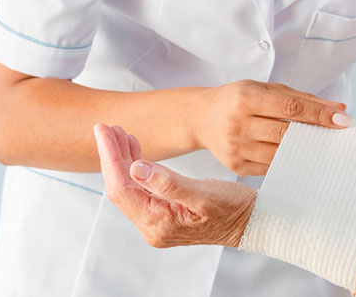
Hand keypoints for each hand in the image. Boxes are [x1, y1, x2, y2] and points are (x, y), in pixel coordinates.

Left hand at [95, 123, 256, 247]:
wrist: (252, 222)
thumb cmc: (233, 209)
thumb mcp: (204, 194)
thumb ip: (168, 183)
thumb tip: (135, 168)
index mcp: (158, 223)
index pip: (122, 187)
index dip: (110, 157)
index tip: (103, 131)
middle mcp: (152, 227)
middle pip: (121, 188)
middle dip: (112, 156)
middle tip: (106, 127)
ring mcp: (157, 222)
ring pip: (129, 187)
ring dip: (122, 160)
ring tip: (119, 133)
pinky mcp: (163, 215)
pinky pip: (140, 190)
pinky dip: (135, 168)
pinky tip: (136, 151)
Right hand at [193, 80, 349, 175]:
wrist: (200, 118)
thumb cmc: (237, 100)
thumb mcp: (263, 89)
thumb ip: (300, 98)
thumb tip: (337, 108)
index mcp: (246, 98)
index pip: (290, 108)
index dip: (319, 114)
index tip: (342, 119)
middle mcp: (239, 123)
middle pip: (287, 133)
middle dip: (317, 133)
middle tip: (339, 134)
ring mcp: (236, 148)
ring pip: (281, 154)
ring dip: (306, 151)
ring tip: (322, 146)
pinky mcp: (236, 166)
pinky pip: (271, 167)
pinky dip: (289, 161)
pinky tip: (301, 156)